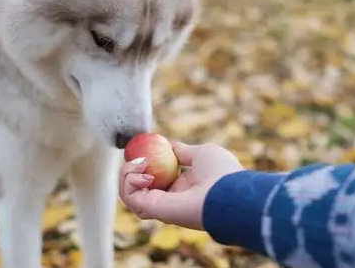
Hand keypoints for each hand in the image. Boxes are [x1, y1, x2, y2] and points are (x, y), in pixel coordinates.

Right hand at [118, 142, 243, 229]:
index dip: (143, 165)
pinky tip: (143, 172)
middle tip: (137, 158)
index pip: (153, 179)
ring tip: (138, 163)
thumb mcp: (201, 154)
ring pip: (128, 194)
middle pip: (136, 188)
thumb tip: (171, 145)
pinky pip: (130, 197)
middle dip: (129, 170)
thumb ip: (184, 152)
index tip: (143, 151)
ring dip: (125, 175)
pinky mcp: (153, 209)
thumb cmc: (221, 173)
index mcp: (181, 188)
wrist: (229, 193)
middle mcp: (168, 199)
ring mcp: (160, 206)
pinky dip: (128, 181)